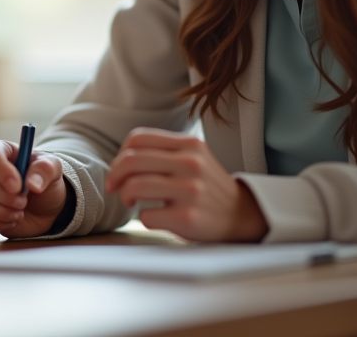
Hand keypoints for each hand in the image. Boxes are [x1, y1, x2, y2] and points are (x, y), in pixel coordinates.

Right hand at [0, 140, 65, 237]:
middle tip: (23, 200)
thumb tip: (32, 183)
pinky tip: (14, 217)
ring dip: (1, 211)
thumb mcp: (53, 169)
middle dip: (4, 196)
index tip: (18, 187)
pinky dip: (1, 221)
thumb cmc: (44, 180)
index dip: (1, 171)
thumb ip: (45, 170)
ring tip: (20, 210)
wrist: (45, 207)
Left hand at [105, 128, 267, 241]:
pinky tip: (155, 217)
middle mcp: (191, 163)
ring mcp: (190, 191)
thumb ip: (162, 151)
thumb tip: (121, 158)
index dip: (120, 154)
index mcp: (189, 144)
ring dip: (124, 195)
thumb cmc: (205, 186)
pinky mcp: (187, 217)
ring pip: (134, 186)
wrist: (242, 215)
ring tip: (130, 201)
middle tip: (114, 187)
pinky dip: (143, 218)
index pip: (138, 138)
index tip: (119, 169)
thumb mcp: (192, 157)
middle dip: (114, 175)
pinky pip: (146, 216)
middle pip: (131, 161)